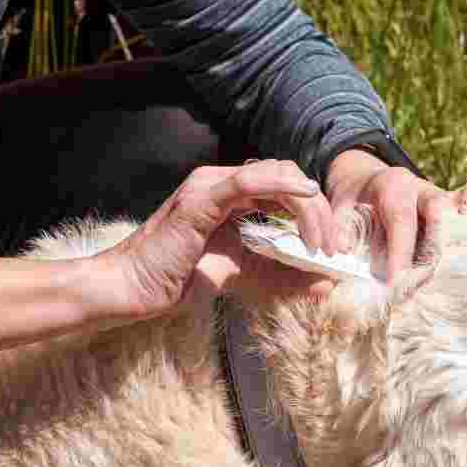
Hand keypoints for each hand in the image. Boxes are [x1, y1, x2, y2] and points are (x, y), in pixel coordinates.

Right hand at [91, 160, 338, 322]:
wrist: (133, 290)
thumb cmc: (180, 280)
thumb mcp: (246, 277)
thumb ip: (284, 276)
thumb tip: (327, 283)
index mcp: (231, 195)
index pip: (285, 187)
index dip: (315, 212)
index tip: (332, 248)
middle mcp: (221, 182)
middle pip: (287, 177)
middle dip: (318, 211)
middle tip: (332, 249)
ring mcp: (209, 186)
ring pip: (274, 176)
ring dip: (306, 208)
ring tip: (319, 243)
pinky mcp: (199, 200)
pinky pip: (245, 182)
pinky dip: (279, 187)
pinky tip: (304, 199)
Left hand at [326, 149, 466, 279]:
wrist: (368, 180)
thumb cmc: (354, 201)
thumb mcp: (337, 211)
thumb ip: (338, 231)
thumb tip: (339, 254)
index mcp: (392, 185)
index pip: (401, 219)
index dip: (400, 253)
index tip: (395, 283)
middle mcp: (424, 187)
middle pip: (443, 208)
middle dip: (437, 248)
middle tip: (428, 282)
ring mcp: (448, 193)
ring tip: (464, 264)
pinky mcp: (463, 204)